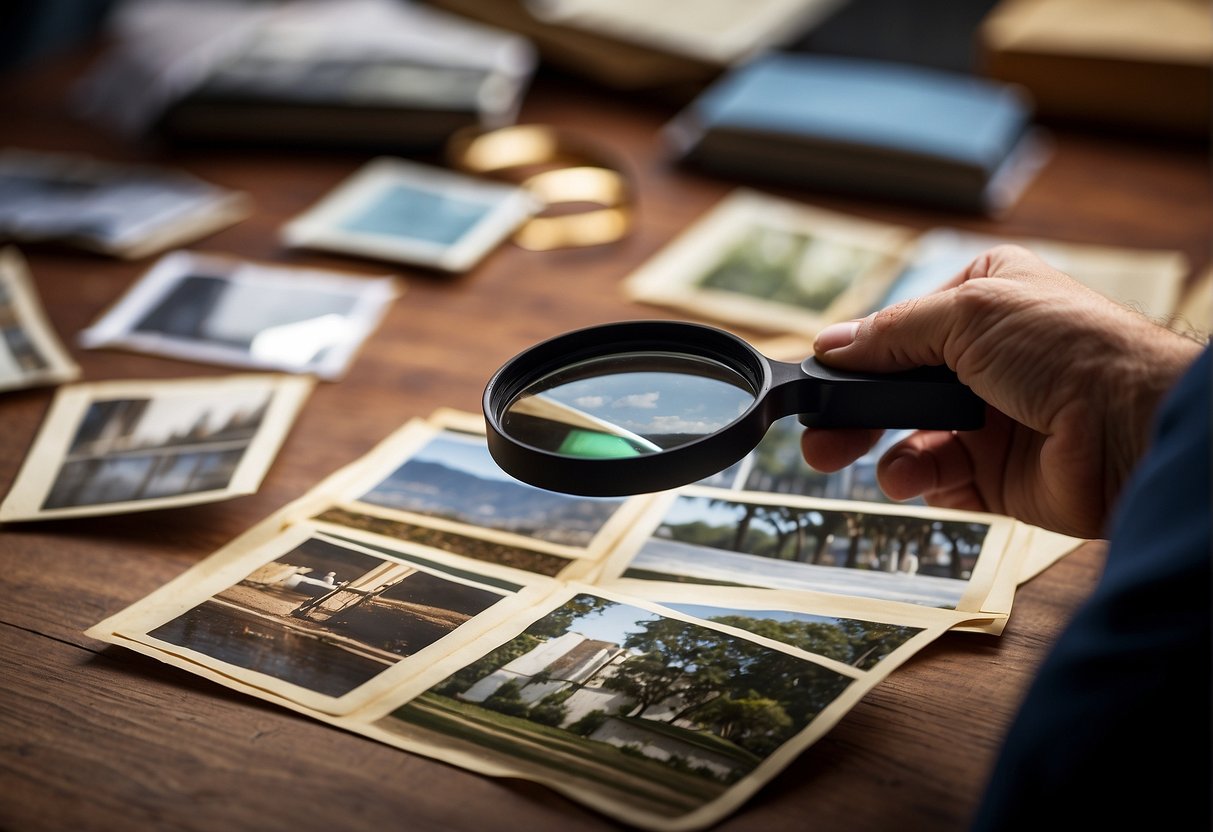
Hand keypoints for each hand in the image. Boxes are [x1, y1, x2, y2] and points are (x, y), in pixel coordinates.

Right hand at [801, 244, 1202, 538]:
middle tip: (818, 438)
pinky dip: (923, 482)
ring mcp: (992, 417)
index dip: (860, 355)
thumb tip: (832, 345)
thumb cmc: (1070, 349)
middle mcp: (985, 357)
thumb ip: (891, 332)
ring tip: (872, 466)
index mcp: (983, 299)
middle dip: (854, 416)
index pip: (900, 327)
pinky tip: (917, 480)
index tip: (820, 376)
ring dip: (888, 454)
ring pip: (911, 439)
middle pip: (896, 389)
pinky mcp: (1000, 473)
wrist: (1133, 426)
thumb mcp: (968, 313)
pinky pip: (940, 480)